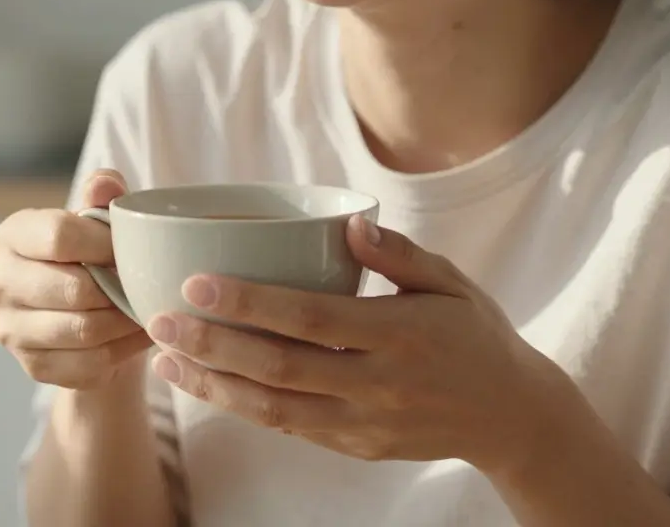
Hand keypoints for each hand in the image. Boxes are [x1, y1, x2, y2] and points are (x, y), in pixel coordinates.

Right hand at [0, 169, 153, 390]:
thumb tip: (106, 183)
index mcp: (12, 234)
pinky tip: (136, 336)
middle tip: (146, 286)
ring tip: (147, 310)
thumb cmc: (93, 257)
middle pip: (72, 289)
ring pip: (83, 330)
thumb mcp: (100, 222)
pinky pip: (87, 364)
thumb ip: (103, 197)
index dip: (105, 244)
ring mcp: (9, 328)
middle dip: (119, 289)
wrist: (86, 316)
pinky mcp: (29, 365)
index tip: (131, 250)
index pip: (58, 235)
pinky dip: (121, 352)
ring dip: (124, 322)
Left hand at [144, 215, 571, 473]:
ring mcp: (364, 424)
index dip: (249, 302)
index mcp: (400, 334)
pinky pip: (290, 427)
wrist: (511, 417)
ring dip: (214, 385)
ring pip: (275, 409)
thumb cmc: (475, 334)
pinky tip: (206, 385)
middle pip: (280, 368)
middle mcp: (378, 384)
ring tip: (164, 362)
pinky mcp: (356, 447)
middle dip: (212, 346)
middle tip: (158, 322)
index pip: (311, 317)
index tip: (197, 282)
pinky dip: (243, 407)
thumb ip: (400, 253)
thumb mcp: (452, 281)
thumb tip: (347, 223)